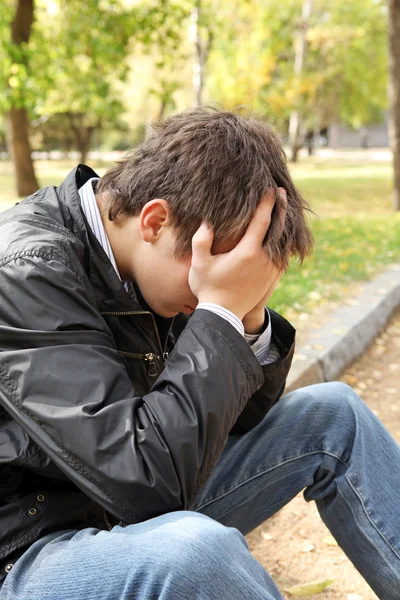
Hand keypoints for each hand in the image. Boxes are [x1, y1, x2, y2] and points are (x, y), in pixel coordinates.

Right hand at [188, 188, 286, 320]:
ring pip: (283, 241)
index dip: (267, 203)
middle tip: (283, 193)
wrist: (223, 315)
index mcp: (247, 251)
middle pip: (278, 228)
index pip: (262, 220)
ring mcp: (270, 269)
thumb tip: (207, 221)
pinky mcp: (272, 278)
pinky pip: (283, 255)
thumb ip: (201, 240)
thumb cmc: (208, 288)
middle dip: (281, 208)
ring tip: (284, 211)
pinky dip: (285, 242)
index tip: (271, 189)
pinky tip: (284, 236)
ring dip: (284, 225)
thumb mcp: (200, 263)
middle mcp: (263, 259)